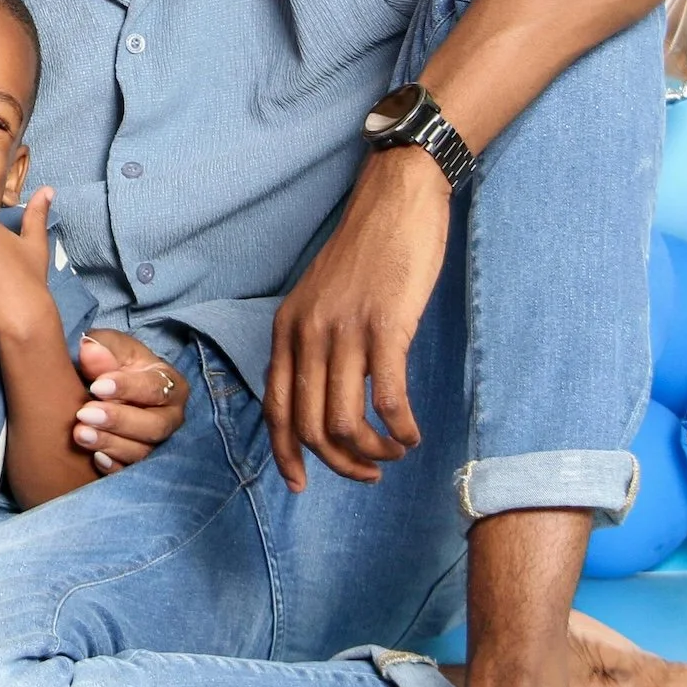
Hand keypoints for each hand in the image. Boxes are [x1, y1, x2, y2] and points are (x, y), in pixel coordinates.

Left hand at [73, 331, 188, 472]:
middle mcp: (171, 417)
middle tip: (84, 414)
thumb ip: (102, 349)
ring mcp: (158, 443)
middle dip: (118, 421)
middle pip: (154, 426)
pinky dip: (113, 466)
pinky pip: (130, 471)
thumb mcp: (111, 349)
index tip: (97, 386)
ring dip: (110, 444)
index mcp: (171, 384)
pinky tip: (93, 458)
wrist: (107, 389)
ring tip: (80, 434)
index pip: (155, 389)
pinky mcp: (140, 463)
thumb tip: (89, 348)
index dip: (127, 388)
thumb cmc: (114, 363)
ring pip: (142, 451)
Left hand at [265, 147, 449, 490]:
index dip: (286, 453)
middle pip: (309, 424)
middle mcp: (307, 334)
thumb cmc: (366, 253)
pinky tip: (412, 434)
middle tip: (368, 474)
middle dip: (339, 463)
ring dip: (372, 452)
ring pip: (345, 420)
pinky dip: (400, 429)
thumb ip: (315, 342)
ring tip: (395, 453)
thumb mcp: (321, 298)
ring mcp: (345, 331)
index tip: (302, 484)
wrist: (395, 202)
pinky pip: (387, 399)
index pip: (274, 408)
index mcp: (287, 329)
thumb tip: (322, 395)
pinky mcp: (386, 328)